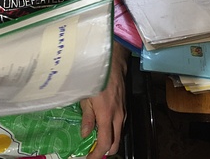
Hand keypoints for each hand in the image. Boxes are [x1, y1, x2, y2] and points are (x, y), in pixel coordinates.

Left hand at [80, 43, 127, 157]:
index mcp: (106, 115)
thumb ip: (87, 116)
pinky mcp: (124, 105)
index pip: (105, 143)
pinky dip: (112, 129)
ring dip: (110, 140)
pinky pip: (120, 123)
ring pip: (119, 133)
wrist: (113, 60)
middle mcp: (117, 116)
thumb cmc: (97, 76)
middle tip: (93, 152)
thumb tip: (85, 134)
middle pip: (116, 143)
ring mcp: (123, 111)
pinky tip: (103, 125)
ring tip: (96, 139)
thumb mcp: (86, 95)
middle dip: (106, 151)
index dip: (97, 155)